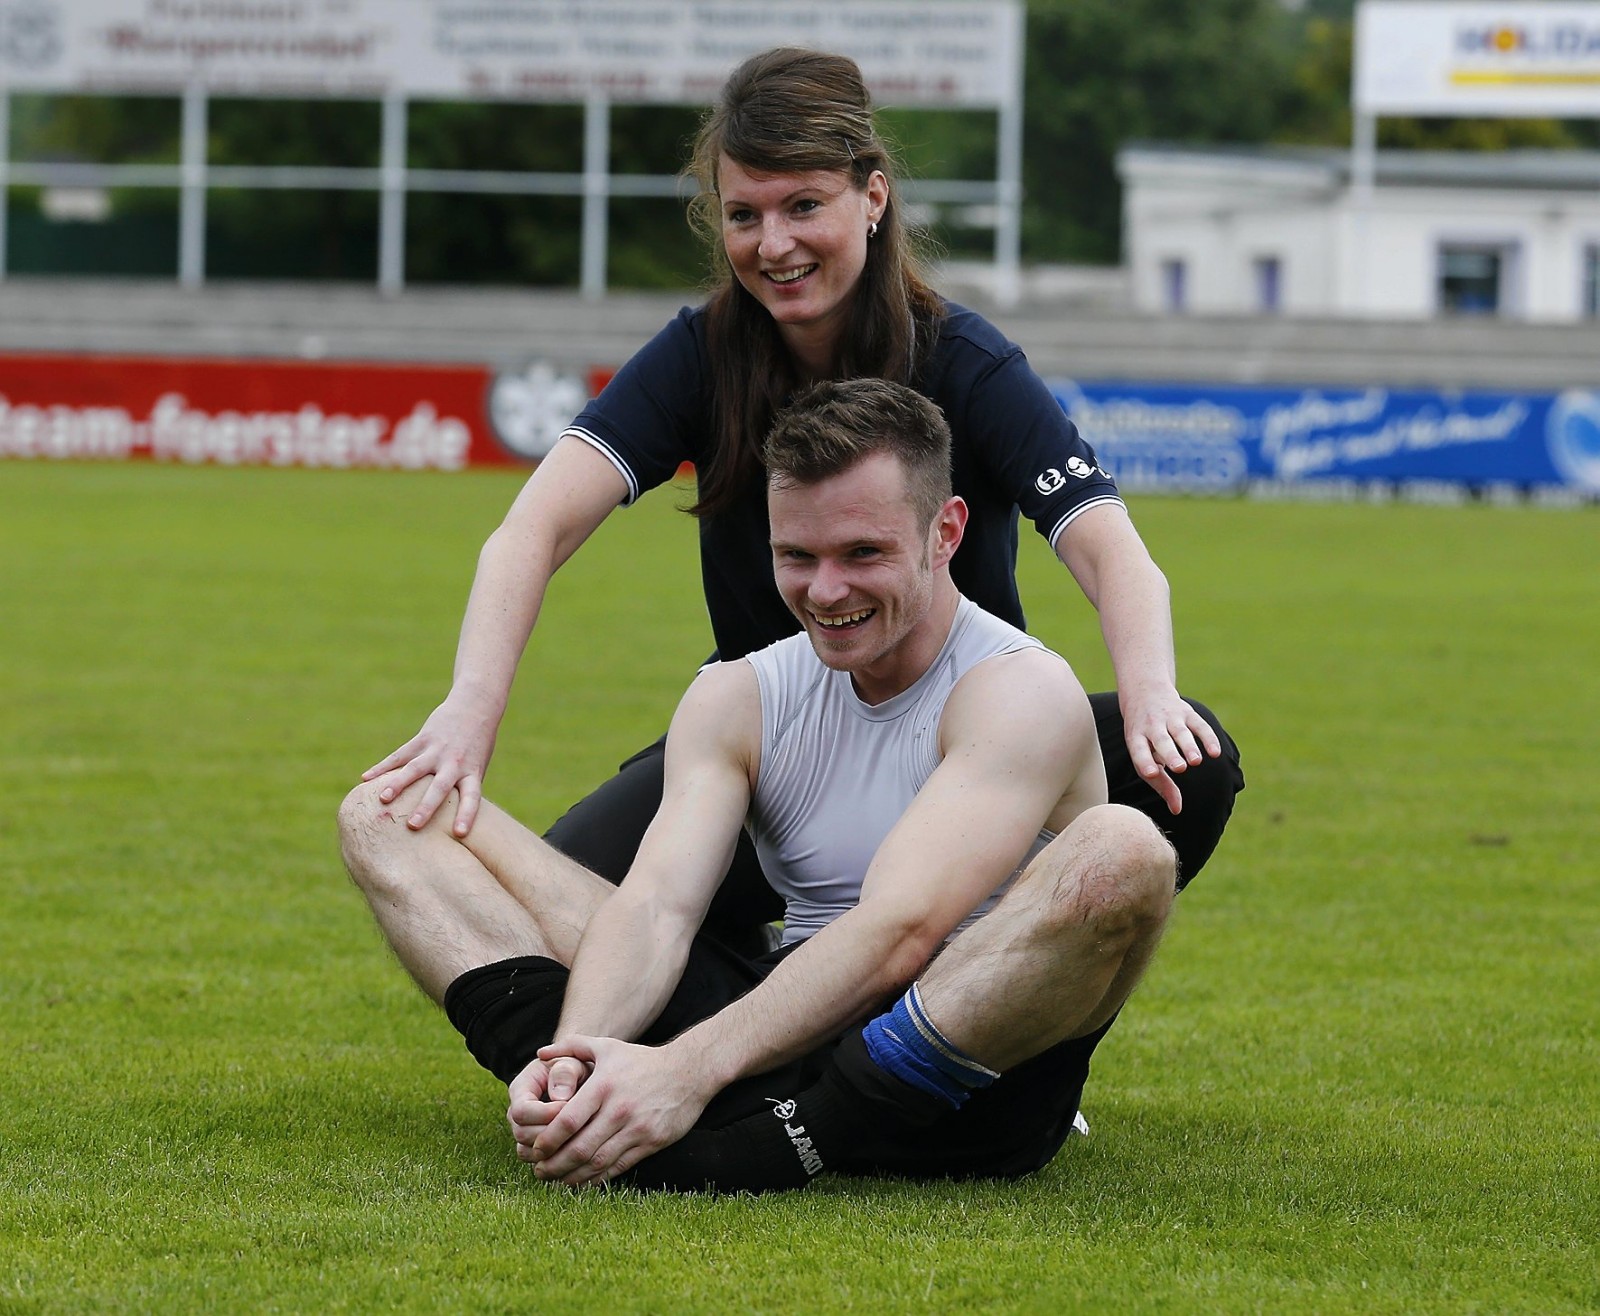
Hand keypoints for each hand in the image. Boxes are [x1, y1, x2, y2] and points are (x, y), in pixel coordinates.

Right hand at [360, 688, 501, 835]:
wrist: (475, 708)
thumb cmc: (477, 747)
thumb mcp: (477, 768)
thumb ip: (461, 790)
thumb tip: (443, 820)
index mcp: (472, 773)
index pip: (472, 797)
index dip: (467, 815)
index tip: (461, 833)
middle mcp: (454, 763)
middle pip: (439, 787)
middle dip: (426, 807)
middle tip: (413, 824)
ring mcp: (436, 751)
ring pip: (414, 769)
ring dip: (398, 784)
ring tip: (383, 800)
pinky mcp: (422, 740)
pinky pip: (399, 756)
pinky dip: (382, 767)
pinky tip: (365, 778)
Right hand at [507, 1055, 589, 1162]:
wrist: (581, 1078)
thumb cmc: (576, 1068)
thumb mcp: (572, 1062)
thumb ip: (566, 1073)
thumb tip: (560, 1097)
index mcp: (521, 1089)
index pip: (522, 1111)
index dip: (544, 1114)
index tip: (571, 1108)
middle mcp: (518, 1114)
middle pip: (522, 1135)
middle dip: (551, 1135)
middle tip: (579, 1130)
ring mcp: (525, 1132)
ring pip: (529, 1153)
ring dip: (554, 1151)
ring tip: (581, 1141)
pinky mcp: (537, 1148)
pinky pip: (541, 1163)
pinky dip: (559, 1162)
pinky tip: (580, 1154)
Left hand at [524, 1036, 710, 1186]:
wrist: (688, 1072)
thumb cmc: (642, 1060)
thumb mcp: (607, 1046)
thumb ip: (571, 1046)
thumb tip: (541, 1053)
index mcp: (603, 1087)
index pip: (567, 1121)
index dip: (547, 1141)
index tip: (535, 1150)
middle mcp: (619, 1110)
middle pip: (579, 1147)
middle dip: (554, 1164)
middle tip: (538, 1170)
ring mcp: (636, 1129)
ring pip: (597, 1162)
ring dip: (572, 1176)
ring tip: (555, 1179)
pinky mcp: (650, 1143)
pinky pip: (618, 1167)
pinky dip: (597, 1179)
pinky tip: (582, 1181)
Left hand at [1122, 688, 1221, 815]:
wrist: (1144, 693)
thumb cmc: (1144, 737)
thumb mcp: (1144, 754)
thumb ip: (1161, 782)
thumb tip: (1177, 810)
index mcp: (1136, 739)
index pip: (1139, 752)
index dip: (1145, 762)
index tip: (1151, 773)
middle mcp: (1152, 727)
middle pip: (1161, 742)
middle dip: (1170, 755)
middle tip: (1179, 768)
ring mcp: (1170, 718)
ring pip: (1181, 733)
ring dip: (1189, 747)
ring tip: (1196, 762)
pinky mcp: (1187, 712)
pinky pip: (1199, 725)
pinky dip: (1208, 738)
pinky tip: (1216, 753)